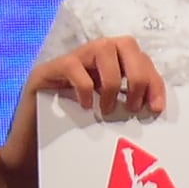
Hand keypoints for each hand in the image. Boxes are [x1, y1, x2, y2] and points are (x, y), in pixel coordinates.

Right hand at [26, 34, 167, 120]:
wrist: (32, 144)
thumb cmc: (74, 130)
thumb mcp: (109, 116)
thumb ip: (128, 106)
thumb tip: (155, 109)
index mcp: (111, 63)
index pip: (141, 59)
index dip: (153, 81)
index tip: (155, 108)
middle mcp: (93, 54)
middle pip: (127, 44)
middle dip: (137, 76)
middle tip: (132, 107)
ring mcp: (72, 58)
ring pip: (103, 49)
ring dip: (112, 82)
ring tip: (107, 109)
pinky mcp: (50, 69)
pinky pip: (74, 67)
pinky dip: (85, 89)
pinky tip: (85, 107)